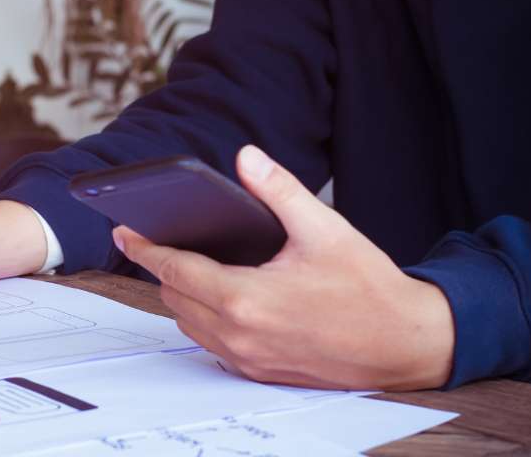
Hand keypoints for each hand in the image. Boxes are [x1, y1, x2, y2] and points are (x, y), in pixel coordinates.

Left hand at [113, 145, 454, 389]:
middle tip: (160, 238)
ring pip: (189, 323)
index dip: (144, 247)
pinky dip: (206, 318)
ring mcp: (247, 359)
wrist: (406, 344)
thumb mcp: (324, 228)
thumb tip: (247, 158)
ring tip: (191, 262)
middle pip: (175, 297)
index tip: (125, 229)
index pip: (174, 269)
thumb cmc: (369, 289)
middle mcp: (239, 336)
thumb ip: (278, 190)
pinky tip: (221, 295)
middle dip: (164, 266)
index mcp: (246, 299)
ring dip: (184, 294)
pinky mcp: (258, 371)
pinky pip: (212, 343)